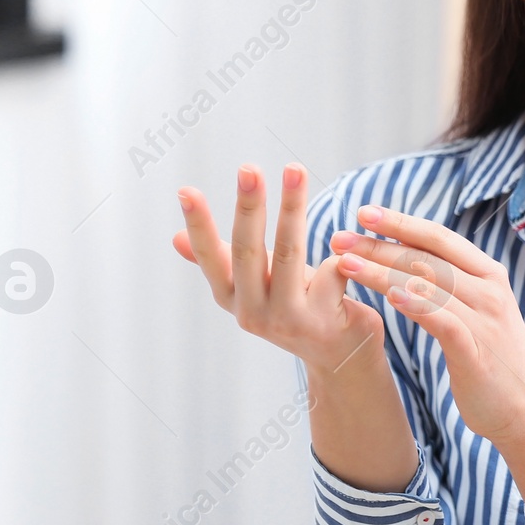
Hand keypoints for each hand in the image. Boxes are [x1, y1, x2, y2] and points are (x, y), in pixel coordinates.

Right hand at [172, 164, 385, 376]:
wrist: (342, 357)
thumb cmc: (299, 306)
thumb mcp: (258, 284)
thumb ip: (224, 261)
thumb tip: (173, 238)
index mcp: (233, 298)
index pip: (210, 257)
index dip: (198, 226)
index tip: (185, 190)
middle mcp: (253, 312)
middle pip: (248, 251)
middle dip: (248, 206)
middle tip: (248, 168)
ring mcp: (287, 319)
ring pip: (289, 254)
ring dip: (291, 208)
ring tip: (294, 169)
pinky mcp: (322, 321)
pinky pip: (331, 270)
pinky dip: (340, 254)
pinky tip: (351, 250)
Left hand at [336, 204, 524, 447]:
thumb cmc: (493, 360)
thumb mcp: (477, 312)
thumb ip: (452, 286)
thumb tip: (412, 263)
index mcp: (488, 275)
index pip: (439, 238)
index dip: (400, 223)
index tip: (363, 212)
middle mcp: (489, 290)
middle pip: (426, 257)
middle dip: (379, 244)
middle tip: (339, 238)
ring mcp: (485, 319)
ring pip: (427, 284)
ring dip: (382, 272)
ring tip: (345, 263)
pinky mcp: (476, 351)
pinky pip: (442, 321)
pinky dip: (416, 305)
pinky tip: (389, 297)